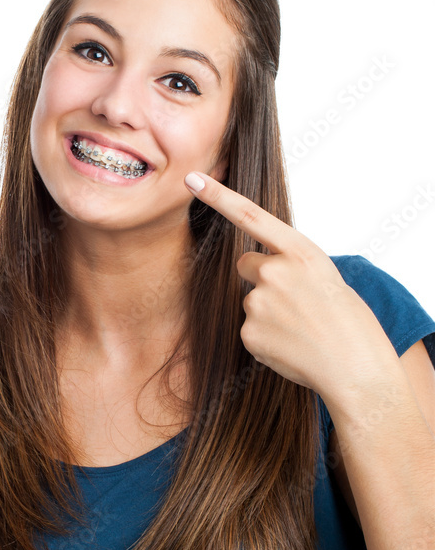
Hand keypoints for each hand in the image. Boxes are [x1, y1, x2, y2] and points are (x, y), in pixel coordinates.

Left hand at [184, 171, 399, 395]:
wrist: (357, 370)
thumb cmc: (348, 322)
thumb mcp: (325, 278)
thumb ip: (290, 265)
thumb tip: (258, 269)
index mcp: (301, 253)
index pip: (251, 216)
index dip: (218, 196)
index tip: (192, 179)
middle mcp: (275, 272)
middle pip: (245, 264)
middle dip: (261, 277)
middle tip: (294, 301)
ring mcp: (258, 303)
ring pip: (250, 300)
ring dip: (268, 312)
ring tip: (301, 329)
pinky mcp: (248, 333)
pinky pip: (250, 328)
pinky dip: (266, 337)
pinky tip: (291, 346)